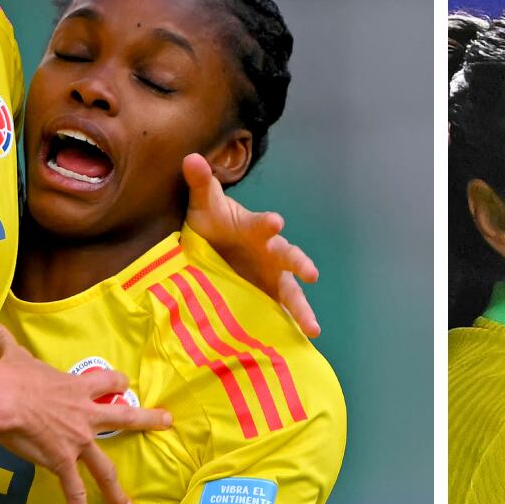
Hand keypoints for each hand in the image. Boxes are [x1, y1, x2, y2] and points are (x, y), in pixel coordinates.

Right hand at [0, 322, 171, 503]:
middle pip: (124, 418)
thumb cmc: (9, 376)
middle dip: (148, 420)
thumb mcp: (11, 355)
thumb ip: (4, 343)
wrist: (3, 398)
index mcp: (76, 388)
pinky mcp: (62, 462)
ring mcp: (77, 441)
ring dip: (116, 491)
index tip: (123, 385)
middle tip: (166, 422)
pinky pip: (74, 493)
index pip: (107, 382)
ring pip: (104, 469)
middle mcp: (84, 415)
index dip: (116, 383)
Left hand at [181, 153, 320, 336]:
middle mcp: (270, 253)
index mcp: (255, 229)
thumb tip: (191, 158)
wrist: (214, 246)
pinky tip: (302, 345)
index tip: (275, 222)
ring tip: (313, 327)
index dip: (268, 223)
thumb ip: (200, 183)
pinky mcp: (267, 299)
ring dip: (302, 308)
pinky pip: (281, 314)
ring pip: (291, 292)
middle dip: (298, 263)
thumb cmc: (212, 223)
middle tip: (309, 272)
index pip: (262, 224)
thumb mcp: (203, 204)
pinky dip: (291, 328)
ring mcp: (271, 278)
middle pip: (287, 257)